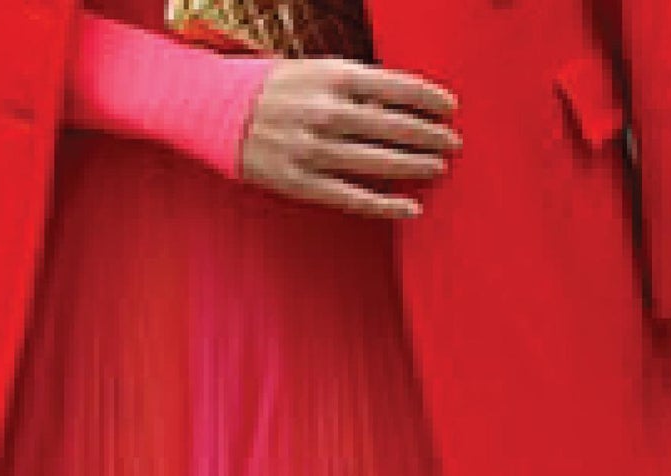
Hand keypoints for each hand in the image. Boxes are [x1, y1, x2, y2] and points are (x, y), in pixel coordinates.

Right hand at [238, 57, 459, 218]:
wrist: (216, 113)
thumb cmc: (270, 88)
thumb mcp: (313, 70)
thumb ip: (353, 85)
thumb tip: (397, 104)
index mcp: (335, 77)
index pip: (399, 88)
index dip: (430, 100)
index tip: (451, 109)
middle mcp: (329, 113)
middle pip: (397, 127)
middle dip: (432, 136)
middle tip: (454, 143)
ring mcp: (316, 151)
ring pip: (381, 163)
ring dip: (417, 167)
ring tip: (439, 169)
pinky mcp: (303, 183)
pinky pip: (355, 198)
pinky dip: (386, 205)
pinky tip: (411, 209)